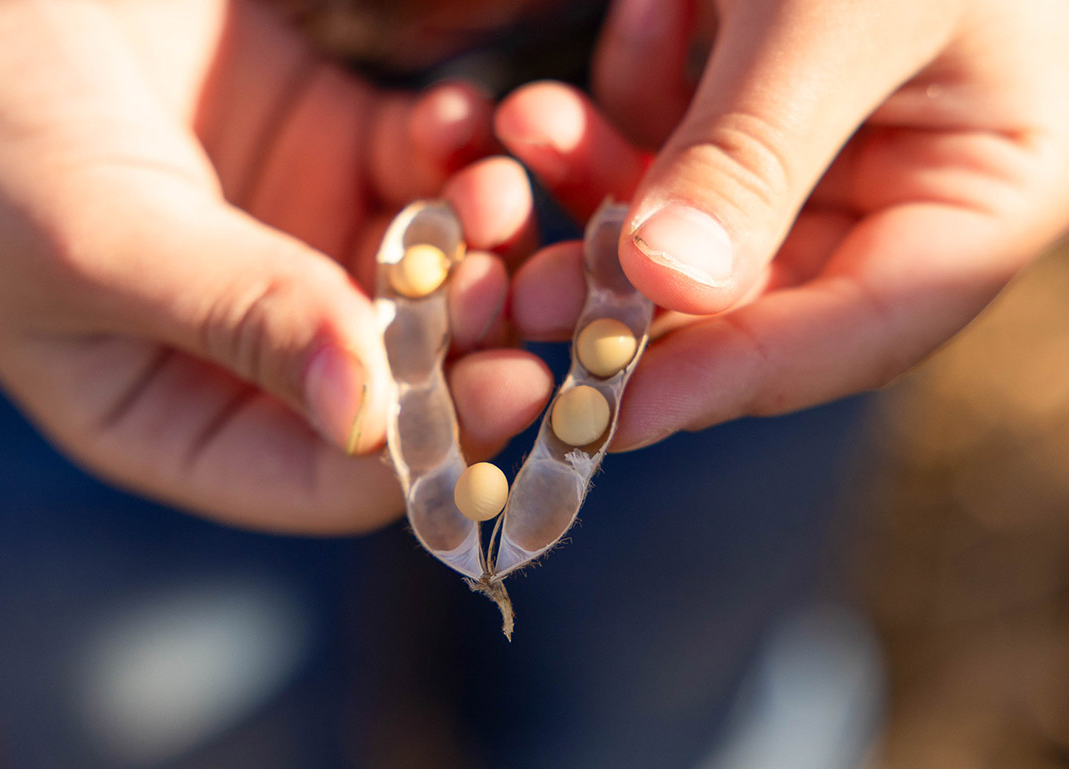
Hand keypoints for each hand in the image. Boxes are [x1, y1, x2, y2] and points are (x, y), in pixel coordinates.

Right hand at [0, 0, 550, 531]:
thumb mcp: (90, 235)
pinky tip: (460, 129)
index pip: (316, 477)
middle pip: (395, 384)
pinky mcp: (329, 149)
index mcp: (169, 410)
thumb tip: (367, 417)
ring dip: (478, 249)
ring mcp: (296, 244)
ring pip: (429, 282)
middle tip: (524, 295)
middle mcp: (247, 343)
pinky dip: (455, 159)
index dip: (416, 453)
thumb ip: (234, 317)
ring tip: (491, 197)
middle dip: (467, 348)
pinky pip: (423, 176)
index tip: (503, 400)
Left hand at [497, 0, 1068, 448]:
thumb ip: (759, 149)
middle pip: (746, 301)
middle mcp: (894, 201)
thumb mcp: (848, 10)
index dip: (725, 380)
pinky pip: (655, 151)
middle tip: (514, 297)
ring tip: (528, 132)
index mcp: (976, 203)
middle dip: (622, 294)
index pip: (845, 332)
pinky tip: (584, 65)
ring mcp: (813, 160)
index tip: (604, 416)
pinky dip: (604, 121)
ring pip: (679, 232)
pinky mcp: (740, 112)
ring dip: (593, 191)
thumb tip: (666, 285)